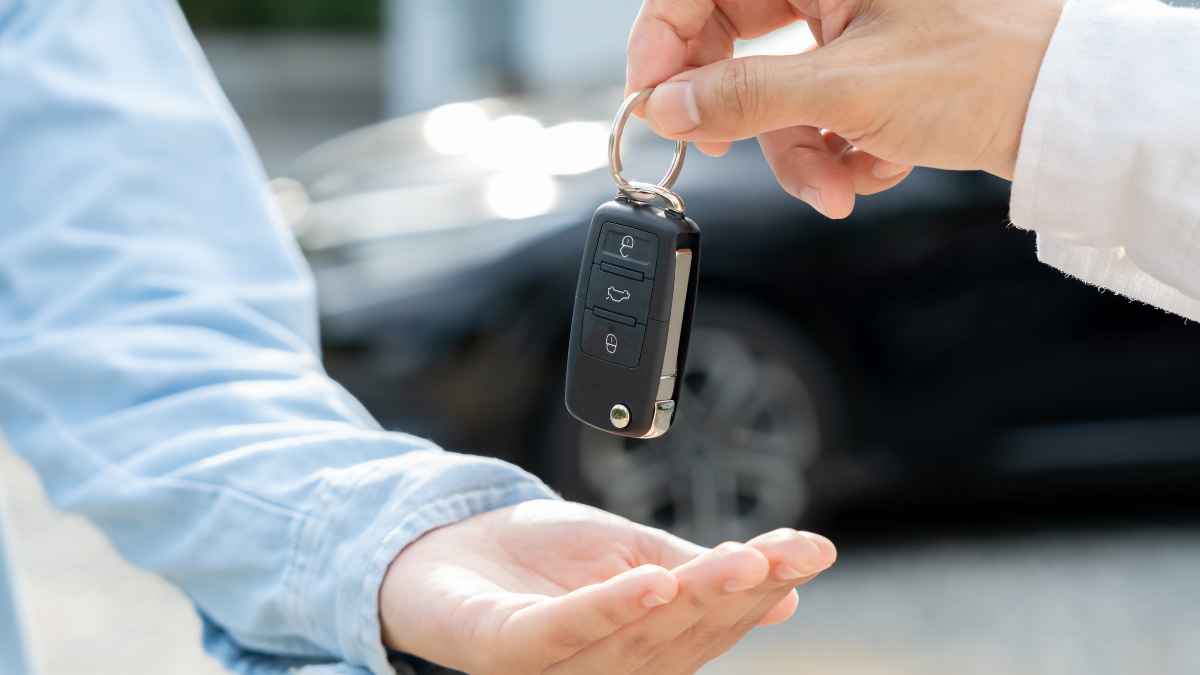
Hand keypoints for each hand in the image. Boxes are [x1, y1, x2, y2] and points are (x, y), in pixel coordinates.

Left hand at [380, 500, 835, 673]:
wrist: (441, 546)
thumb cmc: (540, 558)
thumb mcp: (634, 552)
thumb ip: (699, 573)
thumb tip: (788, 586)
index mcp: (645, 647)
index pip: (715, 621)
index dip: (766, 587)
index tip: (815, 551)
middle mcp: (607, 668)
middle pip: (686, 633)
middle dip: (741, 591)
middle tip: (787, 554)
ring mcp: (556, 666)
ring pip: (638, 636)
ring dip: (693, 598)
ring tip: (742, 560)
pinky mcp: (507, 651)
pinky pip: (563, 633)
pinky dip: (610, 609)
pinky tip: (653, 581)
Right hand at [627, 0, 1066, 217]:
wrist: (1066, 114)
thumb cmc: (986, 71)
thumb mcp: (847, 89)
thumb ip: (743, 97)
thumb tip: (667, 105)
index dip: (662, 38)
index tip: (651, 96)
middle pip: (733, 39)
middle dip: (736, 109)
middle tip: (722, 145)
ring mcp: (850, 25)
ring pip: (775, 88)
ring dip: (797, 148)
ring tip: (835, 181)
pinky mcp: (868, 67)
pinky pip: (815, 109)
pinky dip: (835, 148)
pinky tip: (875, 163)